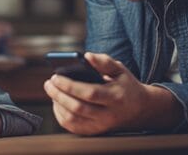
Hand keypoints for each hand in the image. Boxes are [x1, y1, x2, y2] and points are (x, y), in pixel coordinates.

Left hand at [43, 52, 181, 134]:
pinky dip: (60, 115)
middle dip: (58, 95)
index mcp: (115, 97)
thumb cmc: (125, 84)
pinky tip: (57, 102)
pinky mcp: (95, 131)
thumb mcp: (120, 69)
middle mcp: (109, 115)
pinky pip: (72, 127)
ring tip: (52, 90)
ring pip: (72, 119)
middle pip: (77, 108)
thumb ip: (104, 61)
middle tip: (48, 83)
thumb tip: (86, 56)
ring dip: (57, 104)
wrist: (139, 108)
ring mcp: (101, 126)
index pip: (89, 93)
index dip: (69, 86)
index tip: (55, 76)